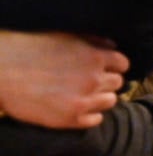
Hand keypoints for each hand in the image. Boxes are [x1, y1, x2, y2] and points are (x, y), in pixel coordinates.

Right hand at [0, 31, 127, 128]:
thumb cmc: (27, 48)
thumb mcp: (63, 36)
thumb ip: (91, 41)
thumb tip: (112, 46)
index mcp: (94, 57)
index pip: (122, 64)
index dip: (112, 65)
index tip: (102, 67)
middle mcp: (93, 79)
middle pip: (117, 83)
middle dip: (105, 80)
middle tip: (88, 81)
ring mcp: (83, 100)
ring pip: (110, 101)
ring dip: (100, 97)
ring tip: (81, 94)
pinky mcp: (70, 119)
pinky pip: (96, 120)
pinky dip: (89, 114)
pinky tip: (75, 107)